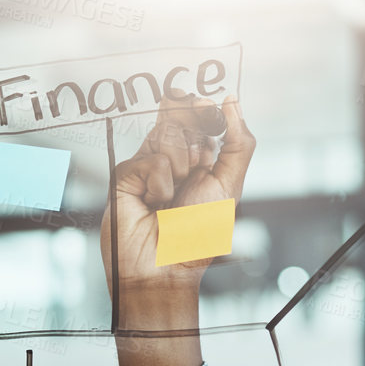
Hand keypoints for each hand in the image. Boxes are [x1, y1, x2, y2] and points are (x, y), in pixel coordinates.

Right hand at [101, 93, 255, 323]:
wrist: (165, 267)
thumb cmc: (199, 235)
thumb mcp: (230, 186)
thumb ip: (237, 142)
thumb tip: (230, 98)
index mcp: (202, 159)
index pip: (203, 114)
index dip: (206, 108)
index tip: (209, 103)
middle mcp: (175, 157)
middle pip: (181, 115)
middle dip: (194, 138)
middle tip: (193, 173)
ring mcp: (148, 164)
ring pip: (166, 133)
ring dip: (179, 166)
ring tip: (172, 198)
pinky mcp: (126, 174)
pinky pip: (150, 159)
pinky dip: (159, 184)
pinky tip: (153, 203)